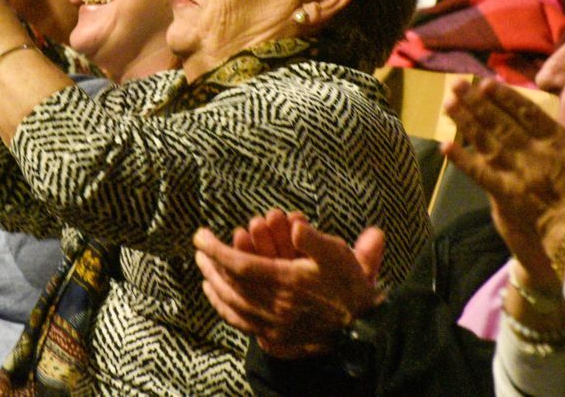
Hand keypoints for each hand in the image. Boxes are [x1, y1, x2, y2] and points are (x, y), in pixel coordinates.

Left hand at [195, 210, 384, 357]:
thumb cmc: (350, 286)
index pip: (240, 265)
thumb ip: (314, 240)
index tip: (199, 235)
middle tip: (199, 249)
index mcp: (288, 282)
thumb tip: (295, 225)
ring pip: (233, 306)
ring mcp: (274, 326)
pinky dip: (224, 308)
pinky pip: (241, 323)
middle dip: (211, 264)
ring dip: (214, 285)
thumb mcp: (338, 256)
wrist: (364, 330)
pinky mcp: (276, 339)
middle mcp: (277, 307)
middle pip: (231, 285)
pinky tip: (218, 298)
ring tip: (204, 270)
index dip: (217, 249)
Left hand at [442, 78, 564, 288]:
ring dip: (467, 123)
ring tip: (448, 105)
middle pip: (502, 123)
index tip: (485, 83)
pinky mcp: (508, 195)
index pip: (527, 112)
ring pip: (489, 143)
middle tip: (455, 85)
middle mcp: (536, 153)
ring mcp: (520, 174)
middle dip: (477, 103)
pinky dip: (464, 161)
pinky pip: (482, 175)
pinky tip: (446, 147)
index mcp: (557, 141)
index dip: (505, 97)